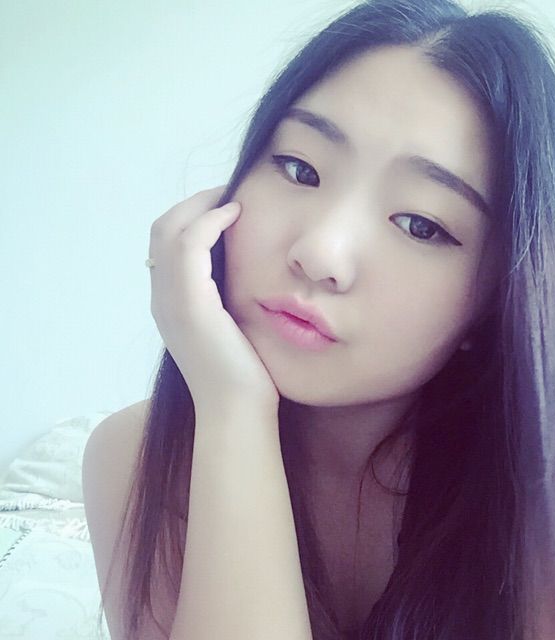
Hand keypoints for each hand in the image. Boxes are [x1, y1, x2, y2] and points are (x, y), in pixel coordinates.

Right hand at [147, 186, 279, 416]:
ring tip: (232, 200)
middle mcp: (162, 299)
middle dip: (193, 205)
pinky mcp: (190, 303)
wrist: (237, 409)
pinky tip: (236, 215)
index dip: (191, 219)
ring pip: (170, 231)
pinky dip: (210, 221)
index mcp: (170, 304)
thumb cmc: (242, 375)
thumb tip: (241, 276)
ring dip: (202, 206)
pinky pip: (190, 244)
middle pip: (161, 230)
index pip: (165, 246)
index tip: (223, 207)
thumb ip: (223, 301)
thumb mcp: (229, 329)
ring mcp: (171, 300)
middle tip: (226, 195)